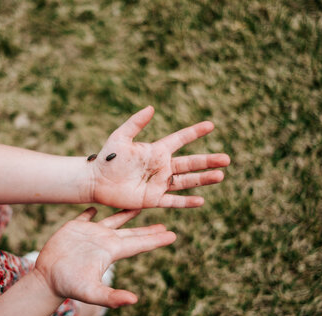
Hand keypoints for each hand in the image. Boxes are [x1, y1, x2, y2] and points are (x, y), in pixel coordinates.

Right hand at [33, 207, 175, 307]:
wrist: (47, 278)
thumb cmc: (69, 285)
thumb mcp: (91, 292)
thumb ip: (111, 297)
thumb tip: (134, 300)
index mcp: (111, 251)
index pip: (139, 243)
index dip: (156, 239)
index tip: (172, 235)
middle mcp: (104, 241)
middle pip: (131, 233)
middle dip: (148, 229)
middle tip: (164, 224)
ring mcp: (90, 234)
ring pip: (113, 220)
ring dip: (125, 213)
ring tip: (137, 206)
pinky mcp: (75, 228)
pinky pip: (87, 216)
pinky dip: (93, 210)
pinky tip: (98, 206)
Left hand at [89, 106, 229, 208]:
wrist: (95, 181)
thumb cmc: (106, 159)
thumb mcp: (120, 137)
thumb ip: (135, 123)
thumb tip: (151, 108)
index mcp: (155, 151)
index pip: (180, 139)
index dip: (194, 132)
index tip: (211, 125)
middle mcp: (161, 167)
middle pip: (190, 163)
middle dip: (208, 161)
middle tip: (227, 159)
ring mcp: (158, 184)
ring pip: (186, 181)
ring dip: (203, 179)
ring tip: (221, 176)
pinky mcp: (153, 199)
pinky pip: (173, 201)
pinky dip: (187, 201)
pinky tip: (201, 201)